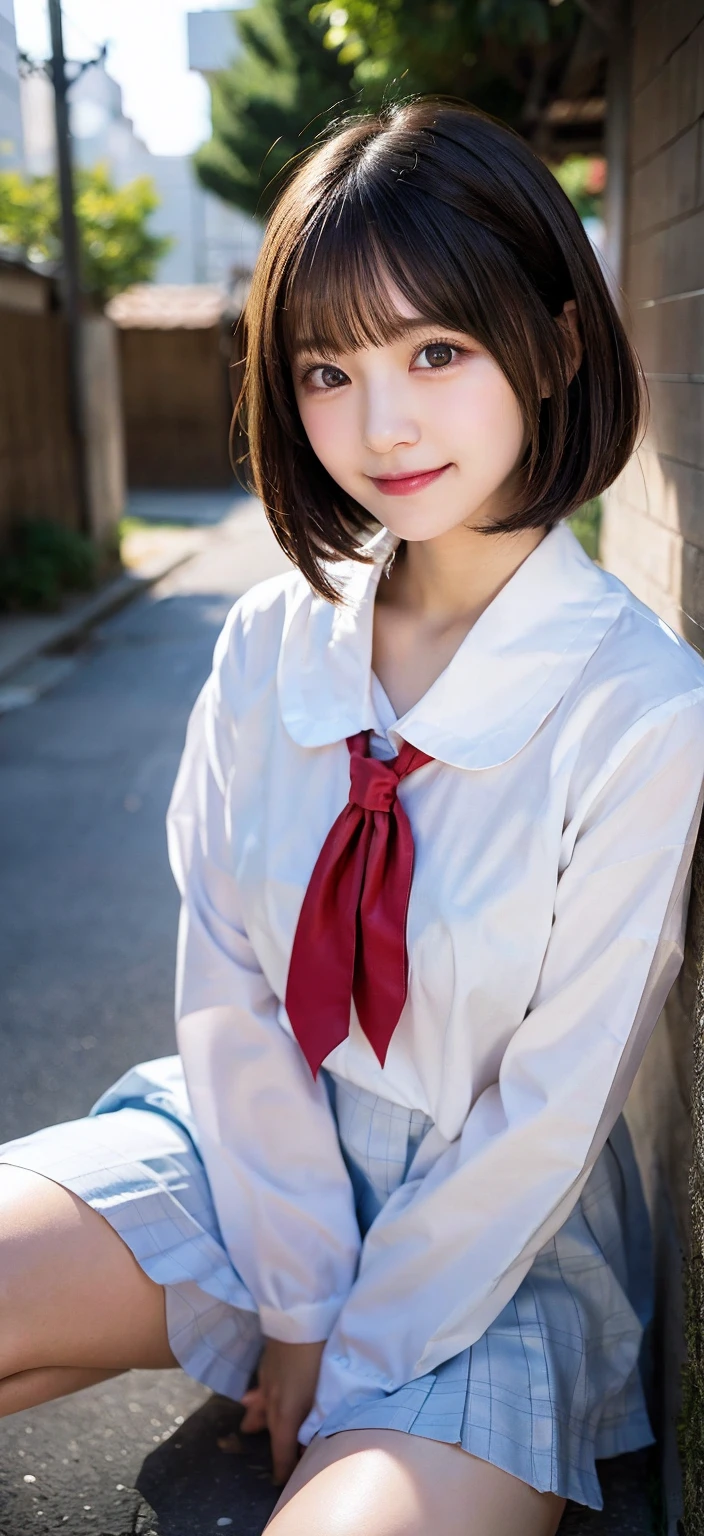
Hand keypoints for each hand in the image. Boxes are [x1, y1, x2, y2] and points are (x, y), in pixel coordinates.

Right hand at [239, 1336, 325, 1485]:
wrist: (301, 1319)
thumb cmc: (317, 1359)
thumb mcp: (322, 1396)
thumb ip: (316, 1422)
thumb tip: (311, 1439)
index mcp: (285, 1415)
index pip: (281, 1452)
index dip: (283, 1469)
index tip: (283, 1481)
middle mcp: (270, 1403)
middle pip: (268, 1430)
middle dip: (273, 1444)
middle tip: (279, 1457)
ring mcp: (266, 1382)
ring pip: (257, 1409)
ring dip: (258, 1420)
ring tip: (251, 1427)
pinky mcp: (267, 1364)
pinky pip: (259, 1389)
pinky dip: (258, 1398)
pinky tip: (253, 1397)